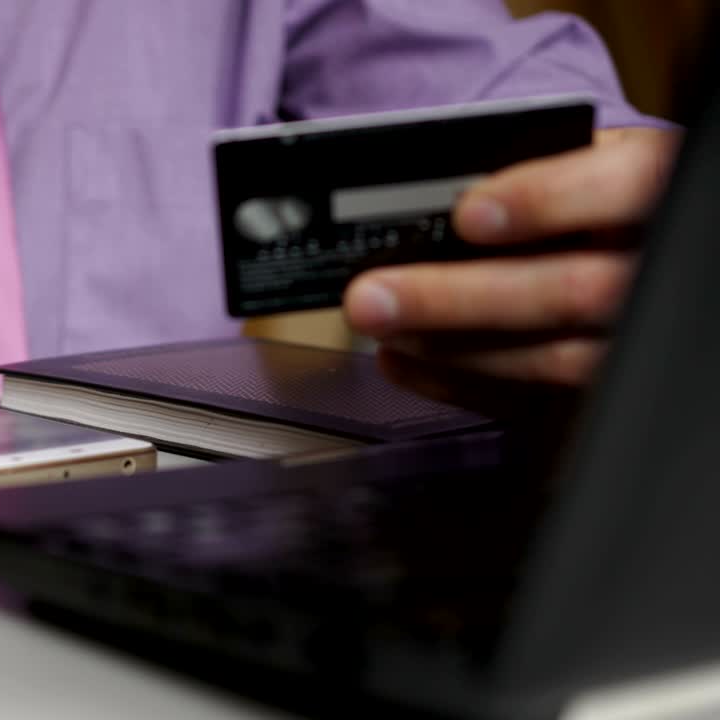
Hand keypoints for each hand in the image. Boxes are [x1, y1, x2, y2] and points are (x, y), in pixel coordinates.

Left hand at [343, 127, 680, 415]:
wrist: (636, 246)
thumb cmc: (591, 197)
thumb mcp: (581, 161)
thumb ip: (528, 171)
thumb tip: (427, 197)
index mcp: (657, 189)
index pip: (626, 187)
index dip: (547, 200)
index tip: (467, 213)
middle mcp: (659, 269)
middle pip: (573, 292)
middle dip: (458, 297)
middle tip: (372, 296)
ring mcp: (637, 338)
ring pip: (556, 360)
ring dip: (450, 348)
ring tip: (380, 327)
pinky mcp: (603, 389)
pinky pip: (535, 404)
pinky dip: (457, 384)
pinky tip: (404, 361)